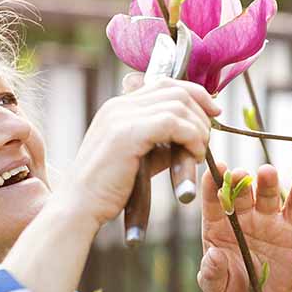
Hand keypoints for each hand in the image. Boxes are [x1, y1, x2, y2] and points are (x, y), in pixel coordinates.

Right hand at [50, 73, 220, 227]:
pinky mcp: (128, 132)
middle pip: (175, 89)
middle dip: (201, 112)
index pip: (164, 83)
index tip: (213, 112)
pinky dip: (192, 137)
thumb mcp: (136, 160)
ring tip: (199, 152)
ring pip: (178, 105)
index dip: (195, 93)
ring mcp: (121, 115)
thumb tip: (189, 140)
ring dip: (198, 128)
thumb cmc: (105, 191)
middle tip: (207, 139)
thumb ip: (159, 145)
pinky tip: (194, 156)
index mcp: (117, 107)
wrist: (78, 207)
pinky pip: (174, 123)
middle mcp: (118, 105)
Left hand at [197, 162, 291, 291]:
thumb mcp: (217, 288)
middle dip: (239, 181)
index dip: (211, 186)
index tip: (213, 171)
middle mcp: (242, 218)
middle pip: (240, 194)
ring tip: (267, 172)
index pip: (212, 203)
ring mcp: (267, 220)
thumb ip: (212, 273)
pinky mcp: (290, 228)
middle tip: (240, 174)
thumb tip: (212, 255)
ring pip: (266, 195)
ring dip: (267, 182)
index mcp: (218, 228)